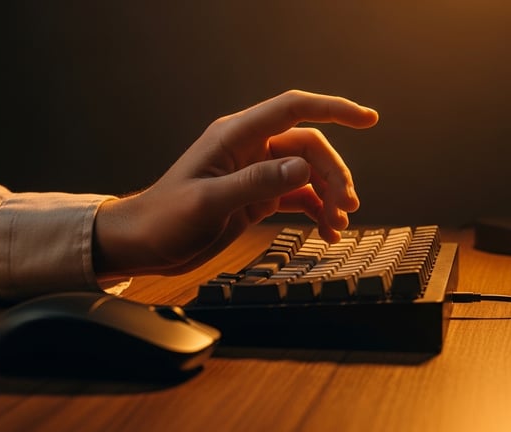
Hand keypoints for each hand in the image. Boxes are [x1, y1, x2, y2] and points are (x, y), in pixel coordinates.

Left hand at [93, 90, 378, 278]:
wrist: (141, 244)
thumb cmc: (164, 219)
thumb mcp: (208, 202)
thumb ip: (255, 183)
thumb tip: (303, 168)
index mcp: (234, 137)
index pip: (293, 109)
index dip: (333, 108)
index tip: (369, 119)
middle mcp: (248, 150)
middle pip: (308, 146)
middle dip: (333, 173)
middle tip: (346, 206)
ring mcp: (253, 174)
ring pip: (306, 173)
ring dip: (328, 194)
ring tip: (340, 223)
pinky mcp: (254, 198)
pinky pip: (295, 197)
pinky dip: (314, 211)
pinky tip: (327, 231)